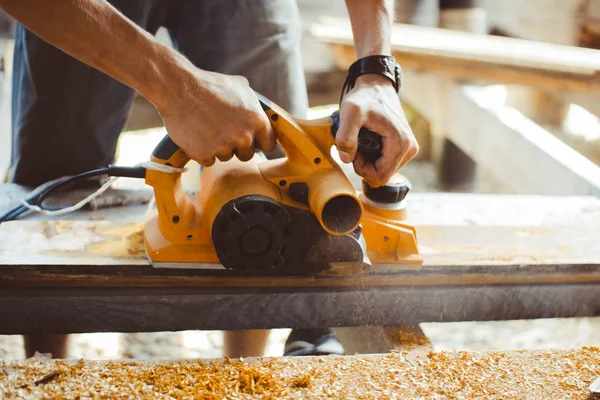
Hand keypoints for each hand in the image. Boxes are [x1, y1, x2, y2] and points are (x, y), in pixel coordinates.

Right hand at [156, 69, 275, 165]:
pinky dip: (203, 151)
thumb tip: (262, 112)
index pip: (269, 144)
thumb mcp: (240, 86)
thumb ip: (255, 104)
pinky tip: (197, 134)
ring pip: (227, 157)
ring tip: (207, 127)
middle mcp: (244, 137)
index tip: (251, 141)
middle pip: (247, 154)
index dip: (259, 142)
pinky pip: (209, 160)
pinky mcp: (205, 155)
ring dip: (219, 147)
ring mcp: (224, 147)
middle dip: (238, 146)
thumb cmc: (209, 84)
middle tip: (223, 131)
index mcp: (257, 121)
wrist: (178, 89)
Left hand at [335, 74, 418, 186]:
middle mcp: (410, 149)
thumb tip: (346, 159)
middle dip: (365, 166)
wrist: (376, 85)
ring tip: (361, 141)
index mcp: (401, 144)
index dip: (362, 169)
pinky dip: (374, 157)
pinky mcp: (405, 147)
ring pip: (384, 171)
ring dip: (368, 161)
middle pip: (382, 176)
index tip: (353, 151)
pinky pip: (386, 164)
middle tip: (355, 145)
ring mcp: (409, 148)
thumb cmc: (364, 97)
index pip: (380, 177)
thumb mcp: (350, 112)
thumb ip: (345, 136)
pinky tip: (369, 141)